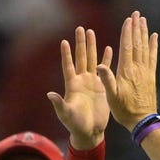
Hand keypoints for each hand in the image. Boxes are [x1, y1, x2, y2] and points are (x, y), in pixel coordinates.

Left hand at [47, 26, 111, 149]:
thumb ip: (58, 104)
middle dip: (80, 43)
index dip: (66, 54)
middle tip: (80, 28)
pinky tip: (110, 48)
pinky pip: (105, 69)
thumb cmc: (75, 124)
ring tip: (91, 32)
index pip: (68, 66)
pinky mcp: (102, 86)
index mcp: (72, 85)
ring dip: (92, 46)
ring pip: (92, 60)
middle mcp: (81, 81)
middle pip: (81, 58)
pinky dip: (107, 59)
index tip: (64, 41)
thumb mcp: (65, 114)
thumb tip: (49, 94)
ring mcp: (92, 82)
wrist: (89, 131)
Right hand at [97, 11, 159, 130]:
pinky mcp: (151, 76)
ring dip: (144, 33)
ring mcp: (146, 72)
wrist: (142, 120)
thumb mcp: (111, 97)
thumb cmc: (124, 110)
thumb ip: (106, 80)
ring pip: (145, 47)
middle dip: (136, 27)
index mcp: (126, 71)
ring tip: (143, 20)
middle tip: (137, 14)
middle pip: (137, 43)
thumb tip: (99, 65)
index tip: (128, 20)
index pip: (127, 47)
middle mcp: (137, 68)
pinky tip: (154, 37)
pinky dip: (153, 46)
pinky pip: (152, 57)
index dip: (127, 32)